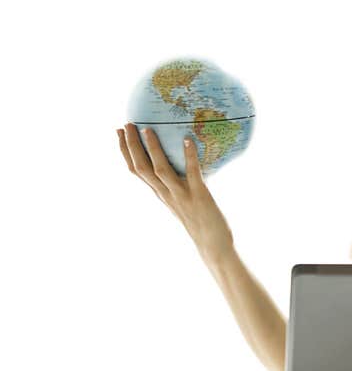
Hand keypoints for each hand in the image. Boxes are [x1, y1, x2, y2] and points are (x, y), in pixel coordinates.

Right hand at [118, 123, 233, 263]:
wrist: (213, 245)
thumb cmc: (201, 222)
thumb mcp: (183, 201)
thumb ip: (178, 184)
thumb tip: (182, 161)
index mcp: (161, 194)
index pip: (136, 171)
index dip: (125, 152)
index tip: (119, 133)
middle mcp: (166, 195)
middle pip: (141, 168)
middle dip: (131, 146)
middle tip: (126, 125)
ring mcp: (182, 195)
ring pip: (160, 170)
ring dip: (152, 149)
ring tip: (147, 129)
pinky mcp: (200, 196)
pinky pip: (193, 173)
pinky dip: (189, 156)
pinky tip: (188, 140)